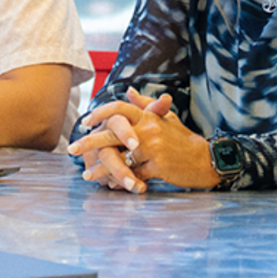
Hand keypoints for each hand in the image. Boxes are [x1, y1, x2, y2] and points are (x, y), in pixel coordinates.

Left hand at [70, 91, 219, 190]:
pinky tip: (110, 186)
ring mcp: (153, 149)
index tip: (86, 121)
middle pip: (112, 133)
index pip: (120, 108)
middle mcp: (149, 130)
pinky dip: (120, 181)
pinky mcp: (157, 167)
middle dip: (89, 142)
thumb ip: (146, 105)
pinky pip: (132, 175)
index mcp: (149, 117)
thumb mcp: (166, 118)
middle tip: (72, 149)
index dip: (101, 113)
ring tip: (88, 175)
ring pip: (119, 159)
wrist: (204, 159)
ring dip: (101, 169)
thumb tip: (129, 91)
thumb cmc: (183, 140)